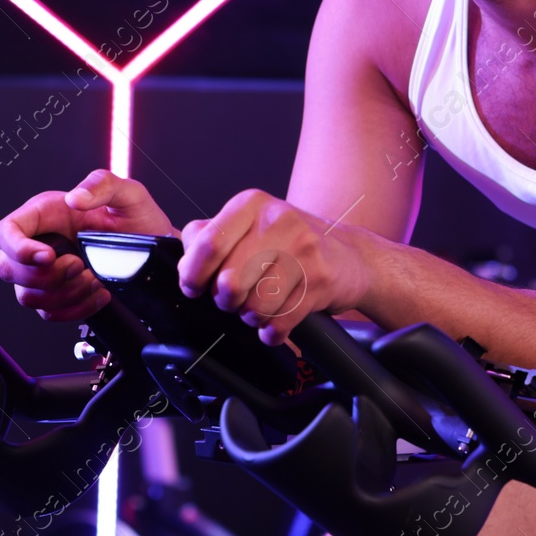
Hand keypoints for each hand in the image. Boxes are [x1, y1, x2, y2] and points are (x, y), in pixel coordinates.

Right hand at [0, 168, 175, 321]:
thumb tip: (75, 197)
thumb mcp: (130, 194)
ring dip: (63, 294)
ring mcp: (47, 272)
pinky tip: (100, 293)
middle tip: (80, 266)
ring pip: (27, 296)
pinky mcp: (59, 295)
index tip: (48, 256)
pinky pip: (50, 314)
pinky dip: (75, 309)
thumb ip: (103, 184)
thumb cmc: (141, 221)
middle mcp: (41, 242)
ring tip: (94, 279)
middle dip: (45, 276)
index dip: (17, 248)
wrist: (158, 254)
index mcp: (47, 213)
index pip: (6, 231)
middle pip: (8, 268)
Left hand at [178, 189, 374, 345]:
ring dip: (252, 316)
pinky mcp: (321, 280)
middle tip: (234, 299)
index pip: (209, 242)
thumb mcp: (249, 227)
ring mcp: (304, 250)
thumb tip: (186, 263)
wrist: (350, 256)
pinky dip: (272, 330)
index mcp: (252, 204)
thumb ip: (211, 237)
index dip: (194, 274)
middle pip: (230, 280)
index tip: (194, 287)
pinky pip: (281, 321)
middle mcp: (279, 220)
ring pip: (255, 305)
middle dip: (226, 300)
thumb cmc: (289, 244)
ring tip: (259, 307)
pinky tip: (275, 321)